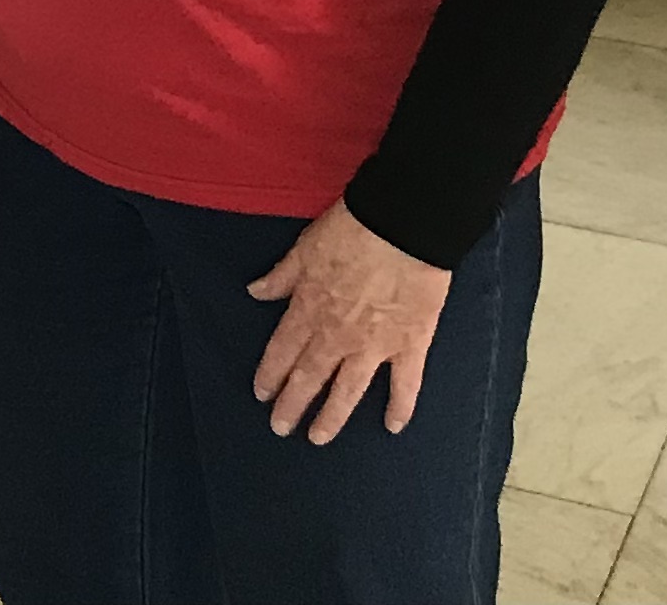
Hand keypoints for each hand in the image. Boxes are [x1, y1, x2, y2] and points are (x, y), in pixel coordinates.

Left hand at [246, 200, 449, 442]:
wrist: (402, 227)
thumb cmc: (351, 231)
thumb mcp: (303, 249)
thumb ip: (281, 277)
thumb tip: (255, 292)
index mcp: (309, 310)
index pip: (282, 351)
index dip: (270, 375)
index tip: (261, 394)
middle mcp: (337, 335)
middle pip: (309, 377)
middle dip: (292, 405)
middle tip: (280, 428)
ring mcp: (374, 345)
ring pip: (348, 390)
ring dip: (332, 417)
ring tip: (319, 438)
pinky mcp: (411, 344)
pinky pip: (405, 383)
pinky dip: (399, 406)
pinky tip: (392, 427)